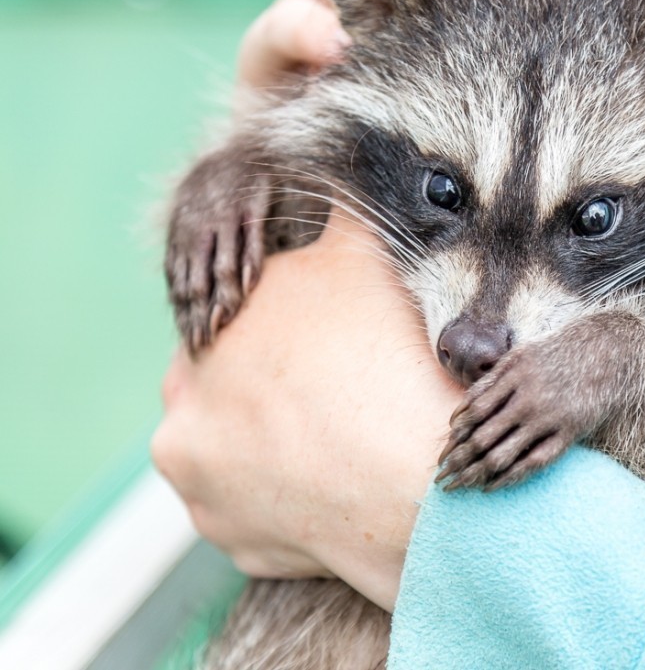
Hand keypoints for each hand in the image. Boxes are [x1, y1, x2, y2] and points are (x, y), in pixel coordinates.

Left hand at [152, 212, 462, 611]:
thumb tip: (339, 157)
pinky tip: (333, 484)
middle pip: (227, 386)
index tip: (332, 346)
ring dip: (271, 445)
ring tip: (337, 441)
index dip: (292, 330)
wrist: (413, 481)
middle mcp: (182, 402)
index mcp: (212, 329)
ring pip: (231, 451)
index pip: (242, 320)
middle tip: (335, 393)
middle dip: (271, 387)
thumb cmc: (390, 359)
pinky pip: (251, 510)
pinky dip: (287, 499)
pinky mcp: (223, 537)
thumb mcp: (363, 258)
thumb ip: (339, 208)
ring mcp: (196, 477)